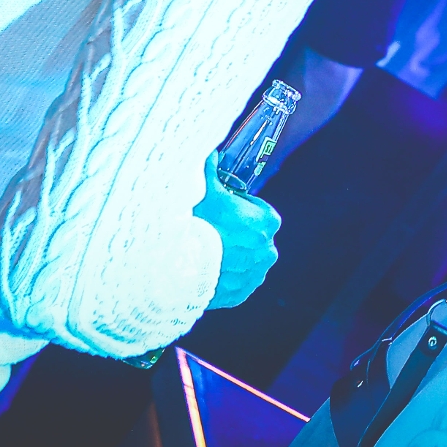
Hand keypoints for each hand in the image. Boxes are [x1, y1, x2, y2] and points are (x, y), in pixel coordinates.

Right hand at [193, 153, 280, 308]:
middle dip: (236, 232)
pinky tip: (205, 267)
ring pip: (244, 260)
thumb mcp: (204, 188)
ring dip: (230, 255)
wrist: (178, 267)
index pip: (259, 209)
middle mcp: (269, 250)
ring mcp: (255, 275)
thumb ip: (209, 167)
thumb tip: (210, 151)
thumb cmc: (196, 223)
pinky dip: (223, 275)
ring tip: (205, 249)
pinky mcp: (240, 295)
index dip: (239, 207)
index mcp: (268, 222)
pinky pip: (234, 281)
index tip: (222, 208)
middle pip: (252, 236)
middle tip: (211, 228)